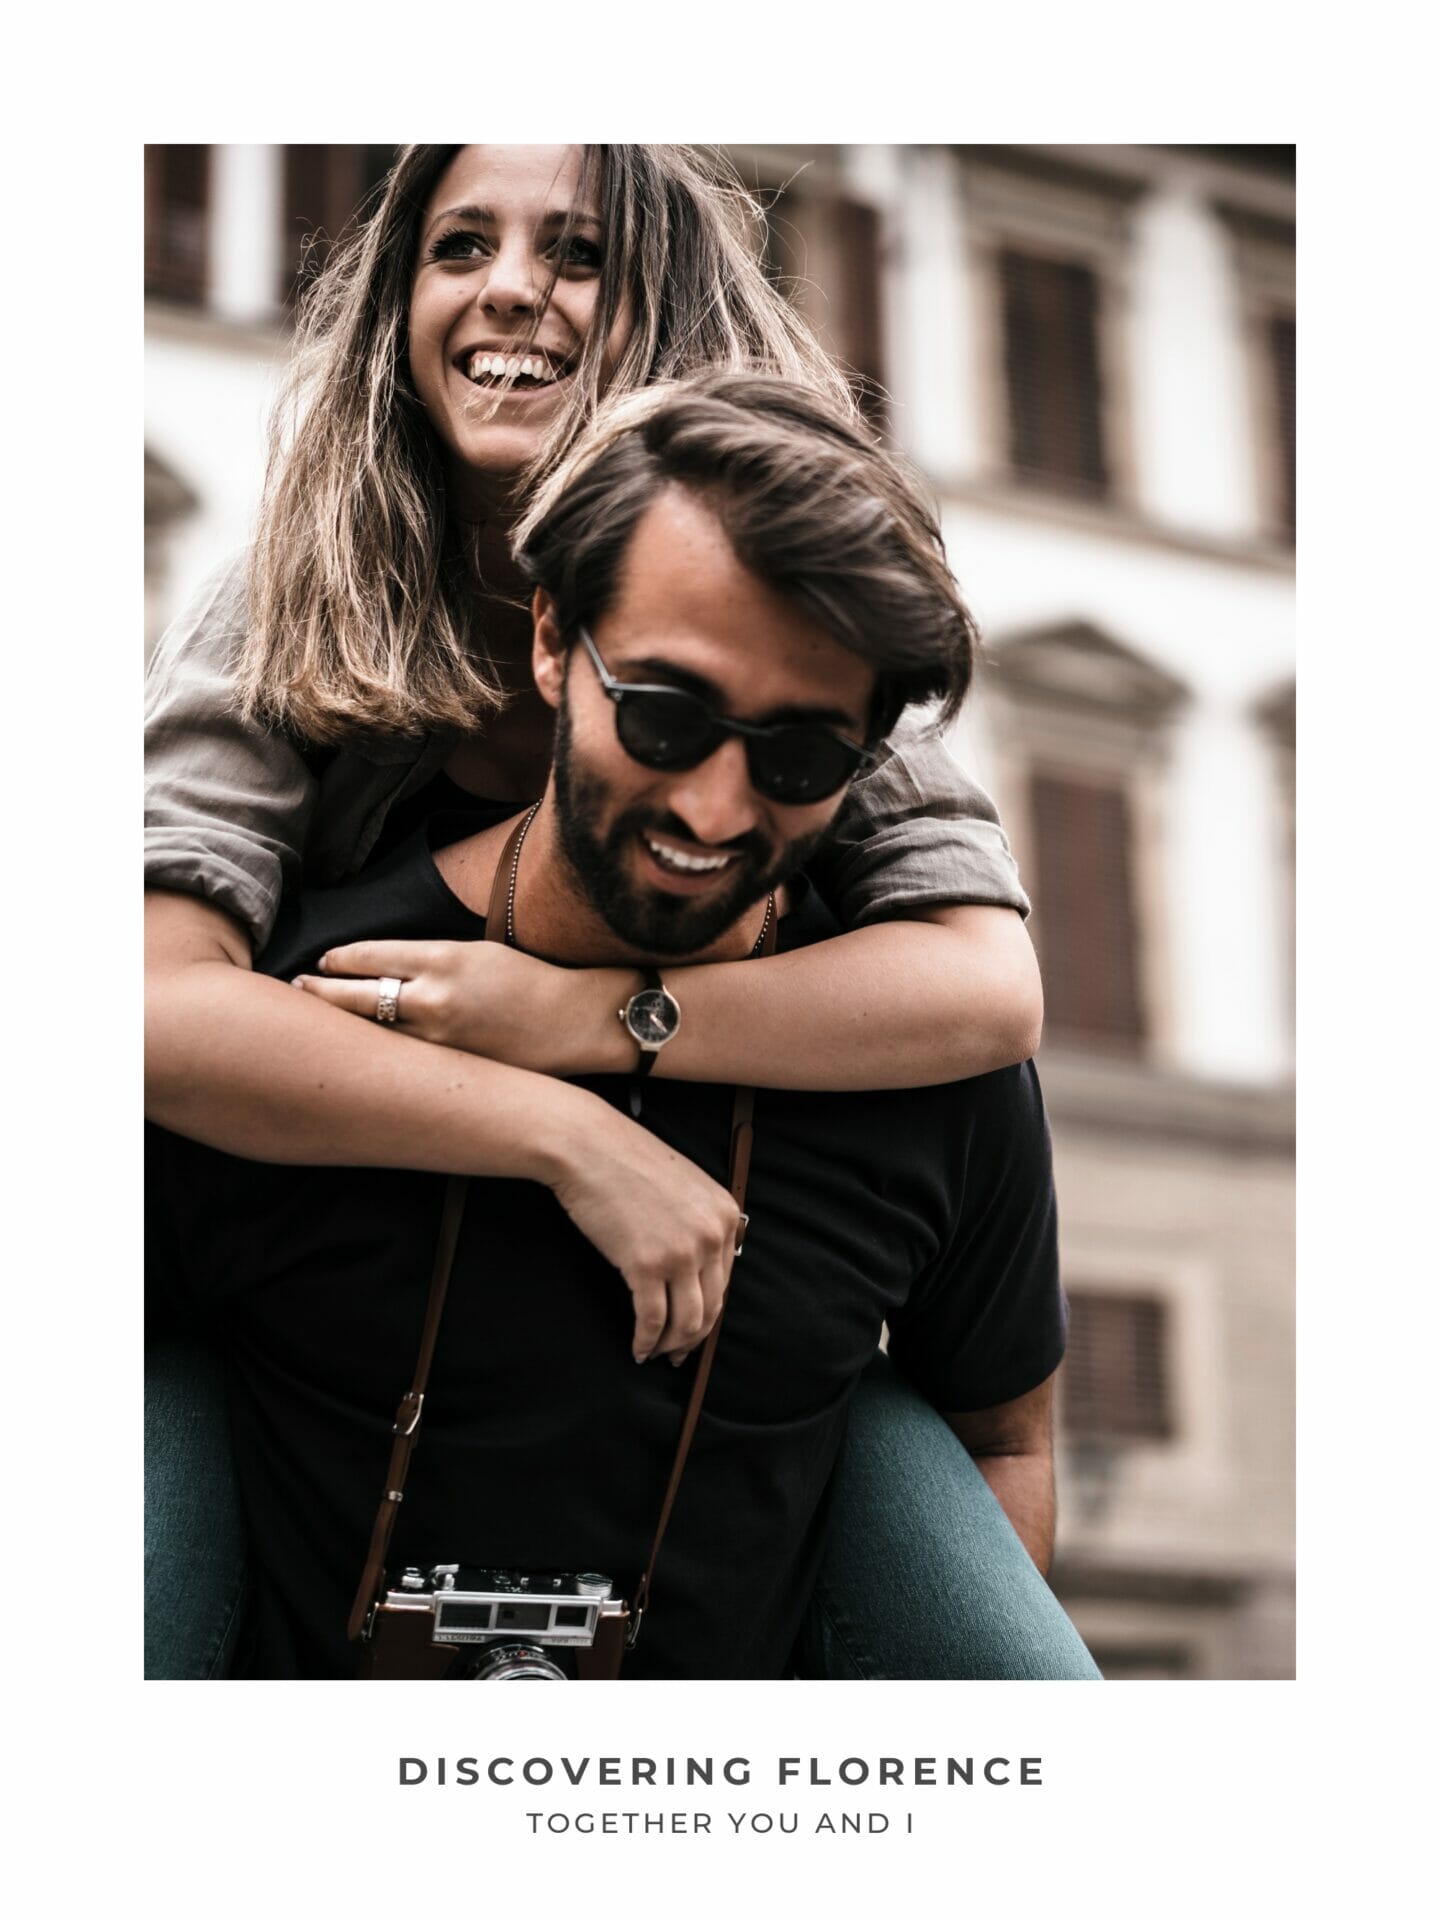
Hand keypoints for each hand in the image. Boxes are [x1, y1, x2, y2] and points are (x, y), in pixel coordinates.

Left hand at [294, 939, 603, 1074]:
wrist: (574, 1021)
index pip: (370, 955)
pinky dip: (376, 1052)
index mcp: (444, 958)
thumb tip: (384, 965)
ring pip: (372, 1031)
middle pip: (356, 995)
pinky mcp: (449, 1065)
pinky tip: (359, 1052)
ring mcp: (439, 1037)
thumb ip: (428, 958)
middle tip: (298, 986)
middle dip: (321, 990)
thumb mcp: (476, 952)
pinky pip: (400, 1058)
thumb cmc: (529, 980)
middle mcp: (435, 997)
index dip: (339, 959)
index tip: (324, 960)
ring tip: (317, 1020)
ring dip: (341, 1025)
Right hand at [544, 1098, 740, 1363]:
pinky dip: (645, 1341)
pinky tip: (637, 1348)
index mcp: (726, 1214)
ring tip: (655, 1352)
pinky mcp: (646, 1265)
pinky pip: (652, 1321)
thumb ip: (700, 1221)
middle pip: (711, 1307)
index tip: (693, 1328)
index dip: (708, 1313)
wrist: (587, 1146)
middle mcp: (711, 1235)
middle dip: (692, 1337)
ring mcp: (681, 1252)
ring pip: (687, 1322)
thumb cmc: (625, 1162)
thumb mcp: (684, 1185)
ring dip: (670, 1346)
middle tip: (675, 1353)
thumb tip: (697, 1271)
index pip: (725, 1282)